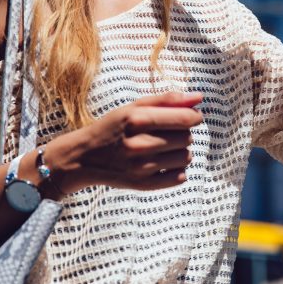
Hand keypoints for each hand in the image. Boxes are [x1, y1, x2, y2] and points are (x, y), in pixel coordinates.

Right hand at [43, 91, 202, 195]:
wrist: (83, 158)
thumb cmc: (112, 128)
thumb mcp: (133, 107)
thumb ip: (167, 100)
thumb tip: (199, 97)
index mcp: (136, 120)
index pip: (185, 119)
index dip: (193, 116)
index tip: (190, 116)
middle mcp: (139, 144)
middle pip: (187, 137)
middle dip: (183, 133)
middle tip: (168, 132)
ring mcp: (141, 167)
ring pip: (186, 157)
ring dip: (182, 151)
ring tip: (165, 147)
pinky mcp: (143, 185)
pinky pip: (179, 178)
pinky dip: (177, 169)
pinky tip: (164, 162)